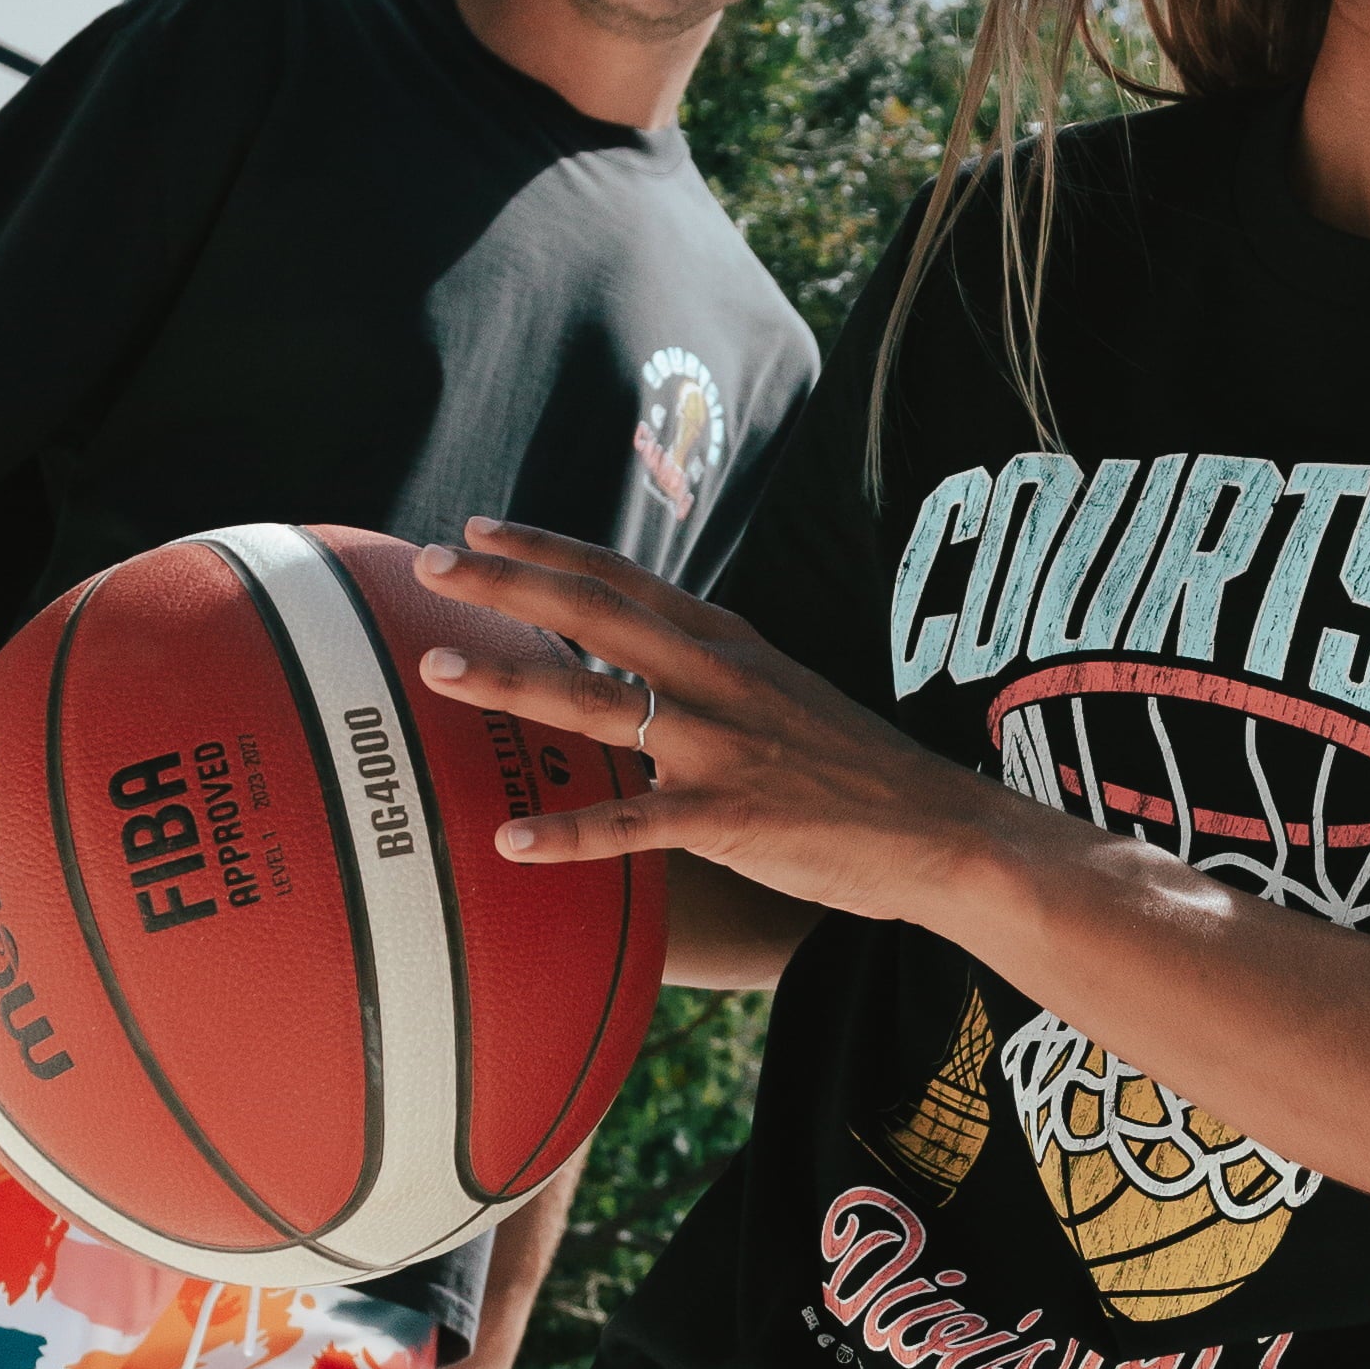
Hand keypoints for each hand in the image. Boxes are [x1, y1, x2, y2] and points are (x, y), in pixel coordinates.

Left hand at [410, 515, 1007, 924]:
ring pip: (601, 706)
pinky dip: (570, 835)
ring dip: (514, 685)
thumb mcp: (782, 692)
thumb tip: (640, 662)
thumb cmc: (853, 769)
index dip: (547, 550)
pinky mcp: (732, 818)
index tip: (477, 529)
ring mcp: (724, 747)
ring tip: (438, 671)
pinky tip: (511, 839)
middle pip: (596, 617)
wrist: (940, 829)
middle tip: (429, 563)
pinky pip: (635, 825)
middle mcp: (719, 680)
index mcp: (728, 645)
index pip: (623, 580)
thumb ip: (710, 670)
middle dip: (507, 585)